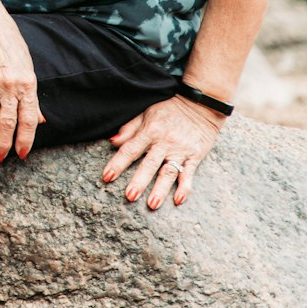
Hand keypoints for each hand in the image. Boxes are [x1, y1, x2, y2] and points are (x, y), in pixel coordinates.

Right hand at [0, 11, 43, 161]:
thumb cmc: (9, 41)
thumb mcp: (27, 65)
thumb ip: (32, 95)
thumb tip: (40, 119)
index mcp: (27, 82)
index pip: (28, 119)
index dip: (25, 139)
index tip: (21, 154)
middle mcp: (10, 85)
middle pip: (8, 123)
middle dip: (4, 145)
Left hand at [102, 94, 224, 208]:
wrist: (200, 103)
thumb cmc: (170, 108)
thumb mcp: (147, 113)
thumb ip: (130, 128)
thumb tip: (112, 141)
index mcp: (150, 131)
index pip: (130, 149)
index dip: (118, 163)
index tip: (106, 177)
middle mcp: (164, 142)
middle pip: (149, 164)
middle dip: (139, 181)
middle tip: (130, 196)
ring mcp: (180, 149)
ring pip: (169, 172)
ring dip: (160, 189)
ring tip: (152, 204)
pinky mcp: (195, 155)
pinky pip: (189, 173)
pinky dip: (185, 187)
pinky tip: (178, 199)